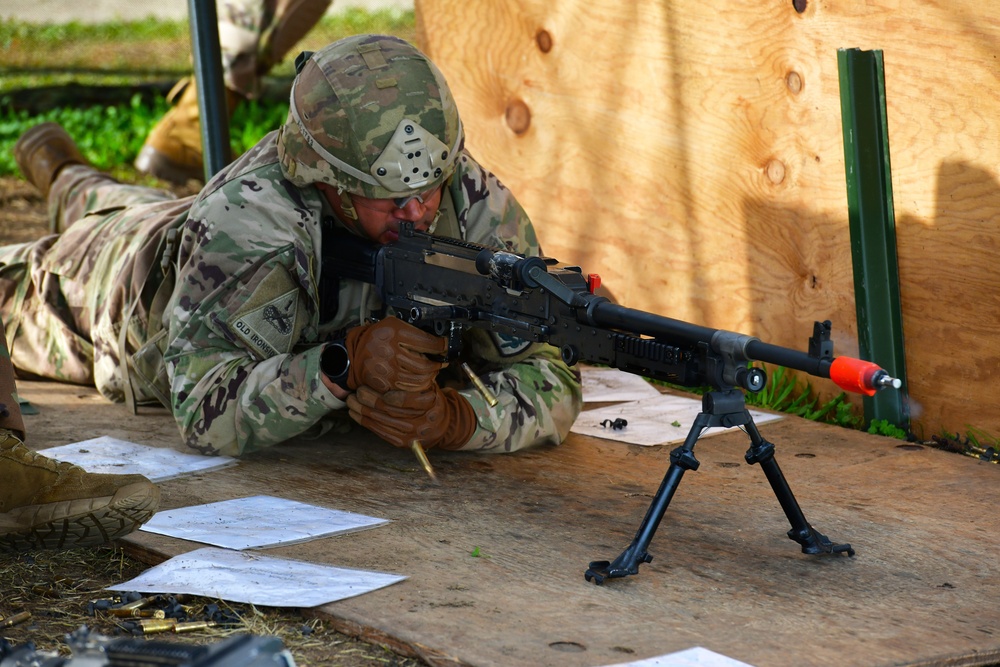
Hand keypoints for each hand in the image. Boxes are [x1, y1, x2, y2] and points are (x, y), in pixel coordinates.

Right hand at [345, 317, 447, 392]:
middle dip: (437, 364)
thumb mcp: (395, 325)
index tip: (445, 346)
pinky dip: (419, 386)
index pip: (427, 342)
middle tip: (440, 362)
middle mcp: (390, 351)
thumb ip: (415, 332)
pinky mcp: (385, 384)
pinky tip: (420, 379)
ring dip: (430, 376)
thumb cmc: (379, 338)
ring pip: (419, 379)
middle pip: (425, 364)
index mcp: (394, 332)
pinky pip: (409, 389)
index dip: (441, 346)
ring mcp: (386, 370)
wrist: (356, 354)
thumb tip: (439, 342)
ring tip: (431, 371)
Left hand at [346, 384, 476, 449]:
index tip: (377, 384)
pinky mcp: (401, 443)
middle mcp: (421, 421)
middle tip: (357, 390)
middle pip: (389, 410)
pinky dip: (364, 422)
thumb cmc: (430, 400)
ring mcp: (411, 434)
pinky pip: (379, 432)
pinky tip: (355, 413)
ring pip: (380, 421)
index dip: (390, 394)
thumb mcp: (427, 385)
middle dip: (369, 399)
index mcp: (429, 403)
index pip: (408, 399)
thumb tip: (385, 367)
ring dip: (362, 410)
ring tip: (351, 400)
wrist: (440, 425)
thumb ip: (410, 380)